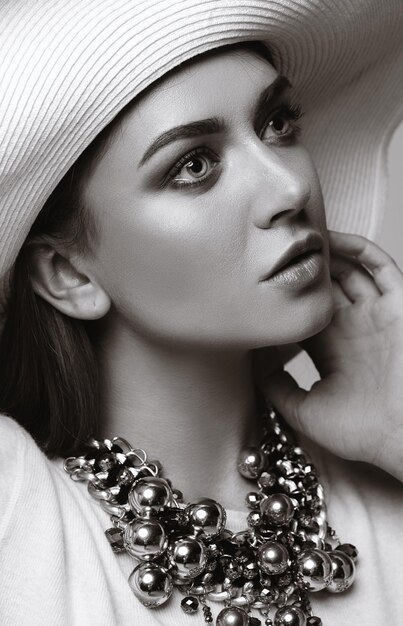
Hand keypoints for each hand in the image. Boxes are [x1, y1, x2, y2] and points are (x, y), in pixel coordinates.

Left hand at [255, 231, 402, 479]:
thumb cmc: (364, 433)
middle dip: (302, 267)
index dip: (283, 296)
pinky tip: (334, 238)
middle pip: (324, 286)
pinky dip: (359, 250)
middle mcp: (353, 327)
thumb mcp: (307, 411)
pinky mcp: (399, 305)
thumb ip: (278, 386)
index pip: (302, 311)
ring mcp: (377, 313)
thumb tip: (252, 359)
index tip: (256, 282)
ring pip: (349, 270)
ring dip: (327, 252)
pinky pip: (381, 267)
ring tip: (300, 235)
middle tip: (276, 248)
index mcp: (331, 349)